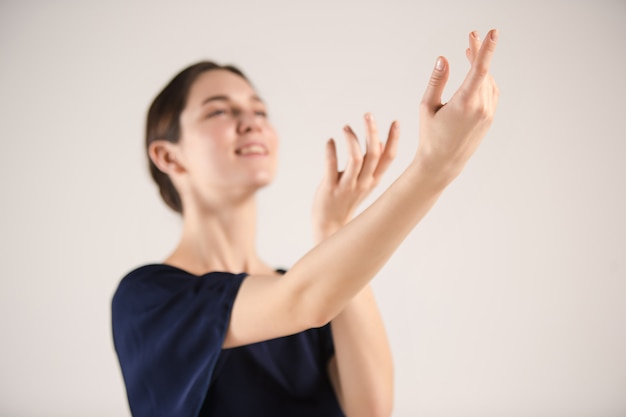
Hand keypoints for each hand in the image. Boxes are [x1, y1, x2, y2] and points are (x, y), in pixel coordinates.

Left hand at [312, 114, 398, 241]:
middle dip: (372, 132)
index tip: (395, 122)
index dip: (394, 139)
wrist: (330, 226)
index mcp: (374, 180)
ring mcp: (347, 186)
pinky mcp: (330, 188)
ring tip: (346, 127)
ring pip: (355, 158)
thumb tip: (380, 141)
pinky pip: (331, 167)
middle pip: (374, 154)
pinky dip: (331, 151)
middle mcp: (364, 183)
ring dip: (352, 139)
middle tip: (368, 115)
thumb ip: (372, 164)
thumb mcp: (364, 183)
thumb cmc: (347, 201)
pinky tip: (330, 141)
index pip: (389, 158)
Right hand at [416, 29, 499, 183]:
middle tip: (472, 36)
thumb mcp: (427, 107)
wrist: (442, 163)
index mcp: (464, 103)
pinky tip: (476, 75)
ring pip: (488, 81)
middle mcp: (480, 108)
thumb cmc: (430, 136)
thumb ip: (436, 81)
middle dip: (477, 53)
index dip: (486, 49)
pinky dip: (484, 80)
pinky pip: (491, 93)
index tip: (492, 33)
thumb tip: (443, 59)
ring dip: (480, 67)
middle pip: (483, 71)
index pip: (479, 69)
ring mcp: (488, 114)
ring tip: (468, 53)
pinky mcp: (489, 119)